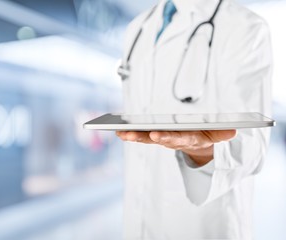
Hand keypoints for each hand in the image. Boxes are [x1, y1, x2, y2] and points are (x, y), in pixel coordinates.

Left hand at [116, 130, 235, 165]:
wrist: (199, 145)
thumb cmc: (207, 135)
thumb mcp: (217, 134)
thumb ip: (222, 133)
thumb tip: (234, 132)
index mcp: (189, 139)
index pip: (178, 138)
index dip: (167, 137)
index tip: (155, 134)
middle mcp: (173, 141)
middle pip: (157, 139)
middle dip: (142, 137)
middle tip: (128, 134)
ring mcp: (164, 140)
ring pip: (146, 139)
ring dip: (132, 136)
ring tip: (118, 132)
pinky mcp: (156, 137)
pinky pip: (142, 136)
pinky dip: (130, 134)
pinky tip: (117, 131)